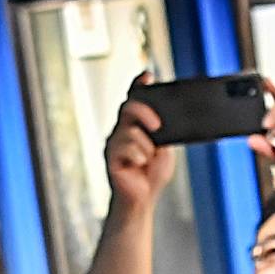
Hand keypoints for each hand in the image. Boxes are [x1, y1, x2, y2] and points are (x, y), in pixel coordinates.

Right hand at [103, 96, 167, 217]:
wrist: (143, 199)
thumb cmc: (152, 174)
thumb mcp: (164, 150)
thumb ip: (162, 134)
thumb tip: (165, 121)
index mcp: (134, 126)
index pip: (134, 100)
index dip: (138, 85)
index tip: (148, 75)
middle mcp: (121, 130)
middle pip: (128, 107)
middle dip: (145, 112)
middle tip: (158, 126)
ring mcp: (113, 142)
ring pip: (131, 131)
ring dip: (146, 148)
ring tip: (146, 161)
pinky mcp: (109, 156)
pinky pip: (128, 148)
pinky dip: (139, 158)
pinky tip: (137, 167)